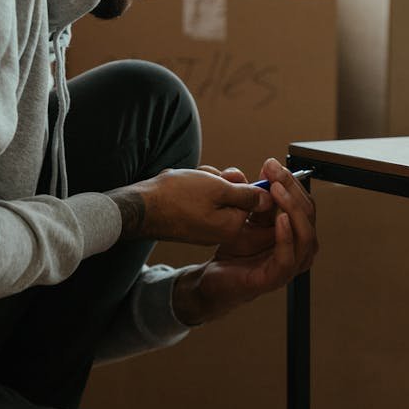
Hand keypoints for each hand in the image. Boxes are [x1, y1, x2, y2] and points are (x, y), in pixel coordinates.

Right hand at [106, 167, 273, 245]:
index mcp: (232, 227)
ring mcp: (206, 227)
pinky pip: (203, 200)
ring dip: (208, 181)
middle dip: (224, 181)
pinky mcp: (192, 222)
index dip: (243, 183)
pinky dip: (196, 188)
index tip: (229, 177)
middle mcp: (221, 231)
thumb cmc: (177, 197)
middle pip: (236, 197)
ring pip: (218, 194)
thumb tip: (268, 198)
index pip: (254, 201)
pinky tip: (182, 185)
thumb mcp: (218, 188)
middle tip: (210, 177)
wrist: (140, 207)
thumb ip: (246, 194)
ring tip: (191, 180)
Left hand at [173, 158, 317, 324]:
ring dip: (292, 209)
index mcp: (295, 233)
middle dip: (292, 190)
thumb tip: (269, 170)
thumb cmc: (235, 251)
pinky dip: (286, 237)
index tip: (273, 166)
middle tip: (274, 174)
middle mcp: (299, 249)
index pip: (304, 203)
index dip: (291, 182)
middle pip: (308, 215)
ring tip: (277, 191)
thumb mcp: (248, 218)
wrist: (214, 279)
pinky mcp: (275, 279)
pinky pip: (288, 257)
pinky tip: (279, 219)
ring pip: (305, 236)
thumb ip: (261, 199)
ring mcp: (290, 266)